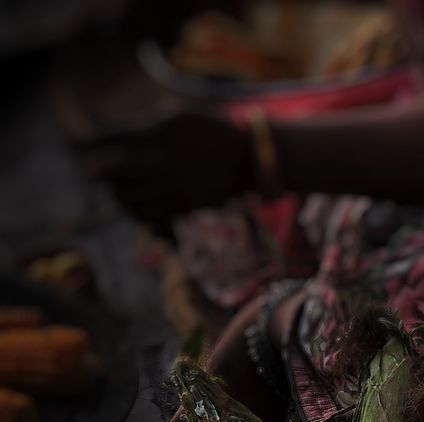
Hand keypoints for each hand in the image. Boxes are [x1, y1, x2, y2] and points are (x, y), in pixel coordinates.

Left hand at [79, 109, 253, 226]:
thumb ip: (142, 122)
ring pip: (125, 197)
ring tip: (120, 187)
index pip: (106, 140)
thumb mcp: (177, 114)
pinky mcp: (182, 207)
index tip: (84, 143)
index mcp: (155, 135)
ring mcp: (170, 188)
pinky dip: (137, 211)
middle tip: (94, 169)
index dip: (90, 142)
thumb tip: (107, 128)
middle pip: (109, 172)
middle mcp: (159, 164)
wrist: (251, 158)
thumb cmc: (213, 129)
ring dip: (116, 192)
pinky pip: (147, 217)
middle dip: (97, 170)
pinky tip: (140, 204)